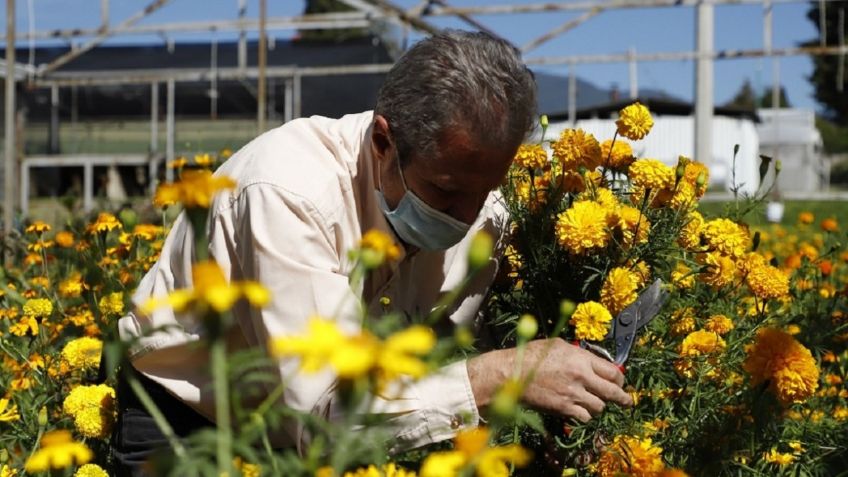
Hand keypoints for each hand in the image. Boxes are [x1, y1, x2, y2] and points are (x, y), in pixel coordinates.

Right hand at [467, 338, 632, 421]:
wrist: (512, 374)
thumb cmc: (531, 356)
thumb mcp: (557, 345)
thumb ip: (578, 353)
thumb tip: (591, 360)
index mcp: (581, 359)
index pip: (612, 372)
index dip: (619, 379)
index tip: (619, 382)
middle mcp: (581, 376)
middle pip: (613, 392)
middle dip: (622, 398)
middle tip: (626, 401)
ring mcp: (573, 394)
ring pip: (600, 407)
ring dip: (598, 406)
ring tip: (594, 403)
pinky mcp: (564, 408)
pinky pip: (585, 417)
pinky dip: (584, 415)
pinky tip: (579, 410)